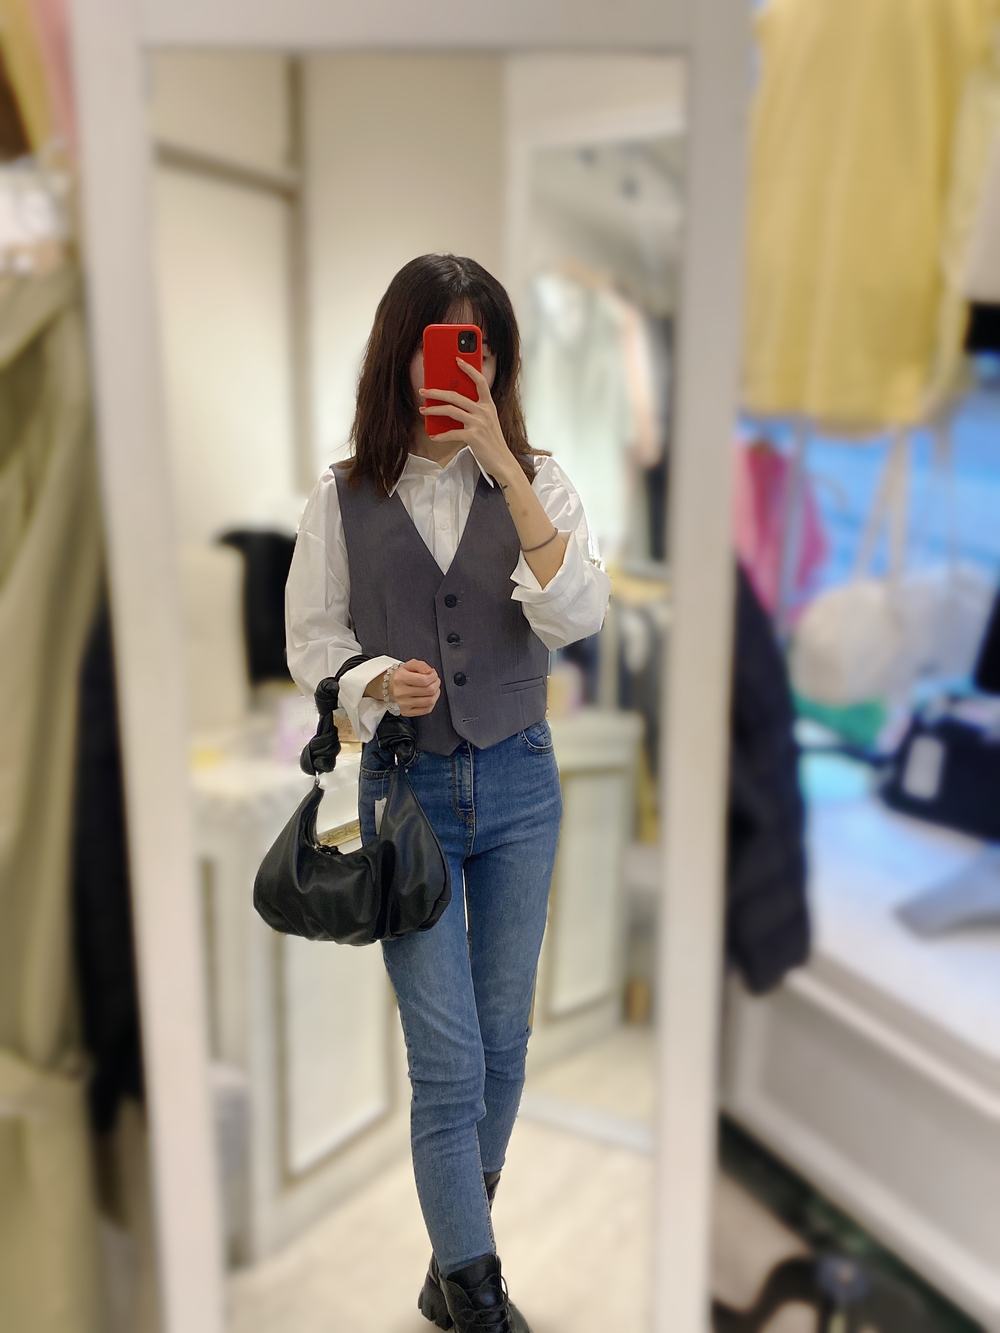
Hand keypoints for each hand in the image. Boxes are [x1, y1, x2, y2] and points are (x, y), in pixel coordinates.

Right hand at [388, 659, 439, 716]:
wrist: (392, 687)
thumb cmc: (403, 675)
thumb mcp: (410, 664)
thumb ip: (421, 665)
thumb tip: (430, 671)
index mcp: (400, 678)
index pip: (424, 680)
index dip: (433, 676)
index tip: (433, 674)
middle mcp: (400, 692)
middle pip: (429, 690)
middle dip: (436, 683)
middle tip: (435, 680)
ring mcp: (403, 704)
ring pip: (430, 701)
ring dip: (436, 693)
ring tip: (433, 688)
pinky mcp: (406, 712)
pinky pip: (427, 710)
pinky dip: (432, 702)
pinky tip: (429, 696)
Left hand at [418, 360, 517, 483]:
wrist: (502, 461)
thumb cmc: (492, 442)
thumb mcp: (487, 422)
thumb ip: (475, 411)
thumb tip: (454, 405)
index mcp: (489, 405)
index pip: (480, 381)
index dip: (469, 369)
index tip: (457, 360)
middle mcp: (484, 411)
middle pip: (456, 395)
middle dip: (437, 392)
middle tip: (424, 391)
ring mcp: (478, 423)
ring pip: (450, 410)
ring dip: (433, 410)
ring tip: (423, 410)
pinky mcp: (473, 436)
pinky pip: (452, 433)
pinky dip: (441, 435)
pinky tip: (434, 436)